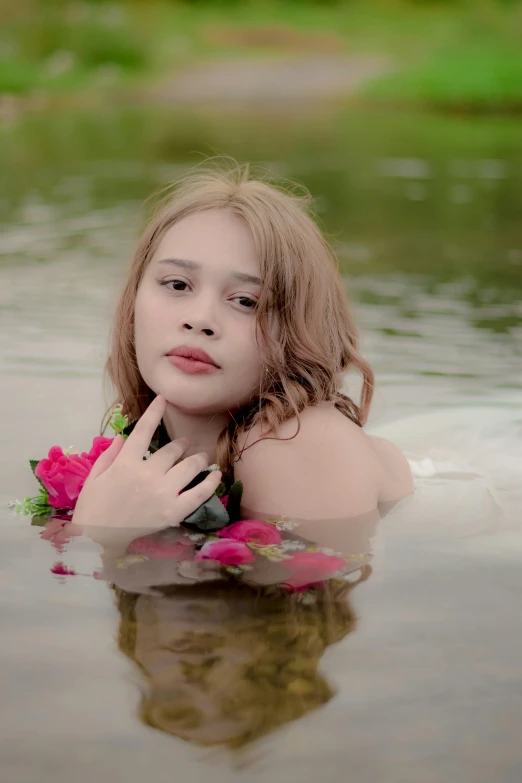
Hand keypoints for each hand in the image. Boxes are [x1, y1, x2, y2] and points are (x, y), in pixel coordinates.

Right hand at [71, 395, 221, 529]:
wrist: (97, 539)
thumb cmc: (92, 507)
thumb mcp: (95, 476)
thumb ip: (110, 454)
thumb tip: (123, 436)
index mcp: (126, 463)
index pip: (144, 430)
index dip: (155, 412)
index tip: (163, 398)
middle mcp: (147, 474)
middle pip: (172, 450)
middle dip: (180, 445)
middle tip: (184, 445)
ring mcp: (162, 493)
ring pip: (189, 466)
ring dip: (198, 458)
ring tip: (202, 457)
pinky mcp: (173, 512)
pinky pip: (198, 493)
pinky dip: (210, 483)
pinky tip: (216, 476)